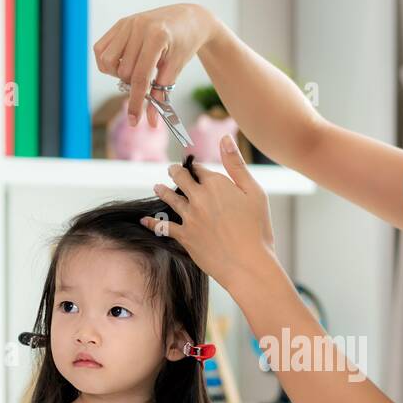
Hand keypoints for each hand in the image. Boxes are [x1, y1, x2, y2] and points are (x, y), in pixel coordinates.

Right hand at [93, 3, 218, 126]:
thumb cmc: (184, 45)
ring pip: (106, 61)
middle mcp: (138, 27)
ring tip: (134, 70)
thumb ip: (161, 95)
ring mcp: (127, 23)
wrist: (188, 19)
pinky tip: (123, 62)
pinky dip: (108, 62)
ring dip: (118, 73)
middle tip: (146, 81)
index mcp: (156, 37)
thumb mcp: (176, 69)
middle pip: (123, 71)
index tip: (134, 121)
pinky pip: (101, 48)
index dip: (136, 102)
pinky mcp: (120, 23)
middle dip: (132, 85)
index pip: (140, 77)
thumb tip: (150, 122)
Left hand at [141, 135, 277, 292]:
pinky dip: (152, 222)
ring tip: (157, 187)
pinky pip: (163, 226)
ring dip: (162, 191)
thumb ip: (236, 165)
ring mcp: (189, 217)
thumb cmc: (258, 229)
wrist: (248, 264)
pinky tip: (144, 220)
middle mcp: (199, 197)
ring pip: (170, 198)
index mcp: (216, 184)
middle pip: (181, 178)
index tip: (193, 164)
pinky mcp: (185, 237)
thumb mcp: (254, 192)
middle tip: (172, 169)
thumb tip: (225, 138)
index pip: (200, 168)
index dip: (196, 166)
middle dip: (176, 172)